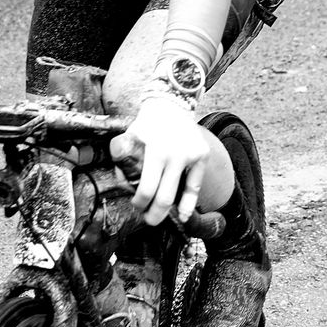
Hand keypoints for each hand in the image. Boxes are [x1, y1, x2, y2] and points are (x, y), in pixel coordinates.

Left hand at [109, 93, 212, 225]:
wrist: (171, 105)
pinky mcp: (202, 156)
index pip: (146, 189)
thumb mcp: (130, 137)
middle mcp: (175, 155)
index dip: (140, 203)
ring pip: (180, 195)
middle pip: (164, 198)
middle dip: (154, 214)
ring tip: (161, 218)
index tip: (136, 206)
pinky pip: (195, 186)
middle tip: (148, 220)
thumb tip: (126, 186)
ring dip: (170, 213)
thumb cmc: (147, 124)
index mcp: (155, 151)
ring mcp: (191, 156)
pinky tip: (185, 215)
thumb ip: (124, 160)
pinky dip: (190, 204)